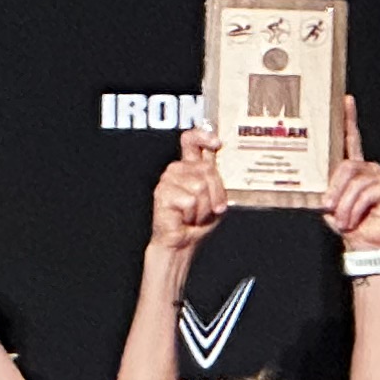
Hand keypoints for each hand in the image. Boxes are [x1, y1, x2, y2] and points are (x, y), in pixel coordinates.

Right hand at [149, 128, 225, 261]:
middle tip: (209, 208)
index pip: (192, 140)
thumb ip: (214, 176)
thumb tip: (211, 161)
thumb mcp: (215, 196)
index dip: (203, 137)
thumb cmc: (198, 221)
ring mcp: (168, 180)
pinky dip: (193, 214)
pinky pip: (190, 200)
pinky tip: (184, 218)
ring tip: (194, 214)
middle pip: (205, 168)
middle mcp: (177, 170)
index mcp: (189, 166)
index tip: (217, 143)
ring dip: (203, 207)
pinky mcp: (162, 193)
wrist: (183, 243)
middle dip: (214, 192)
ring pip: (199, 186)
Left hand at [325, 98, 379, 250]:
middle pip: (346, 167)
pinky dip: (355, 210)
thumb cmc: (348, 223)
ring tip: (343, 221)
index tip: (345, 101)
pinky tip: (355, 220)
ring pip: (354, 183)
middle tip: (327, 206)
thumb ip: (324, 189)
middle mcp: (368, 168)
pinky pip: (366, 194)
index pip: (350, 139)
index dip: (348, 119)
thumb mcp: (330, 205)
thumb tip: (313, 186)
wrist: (365, 244)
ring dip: (344, 206)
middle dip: (334, 189)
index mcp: (354, 169)